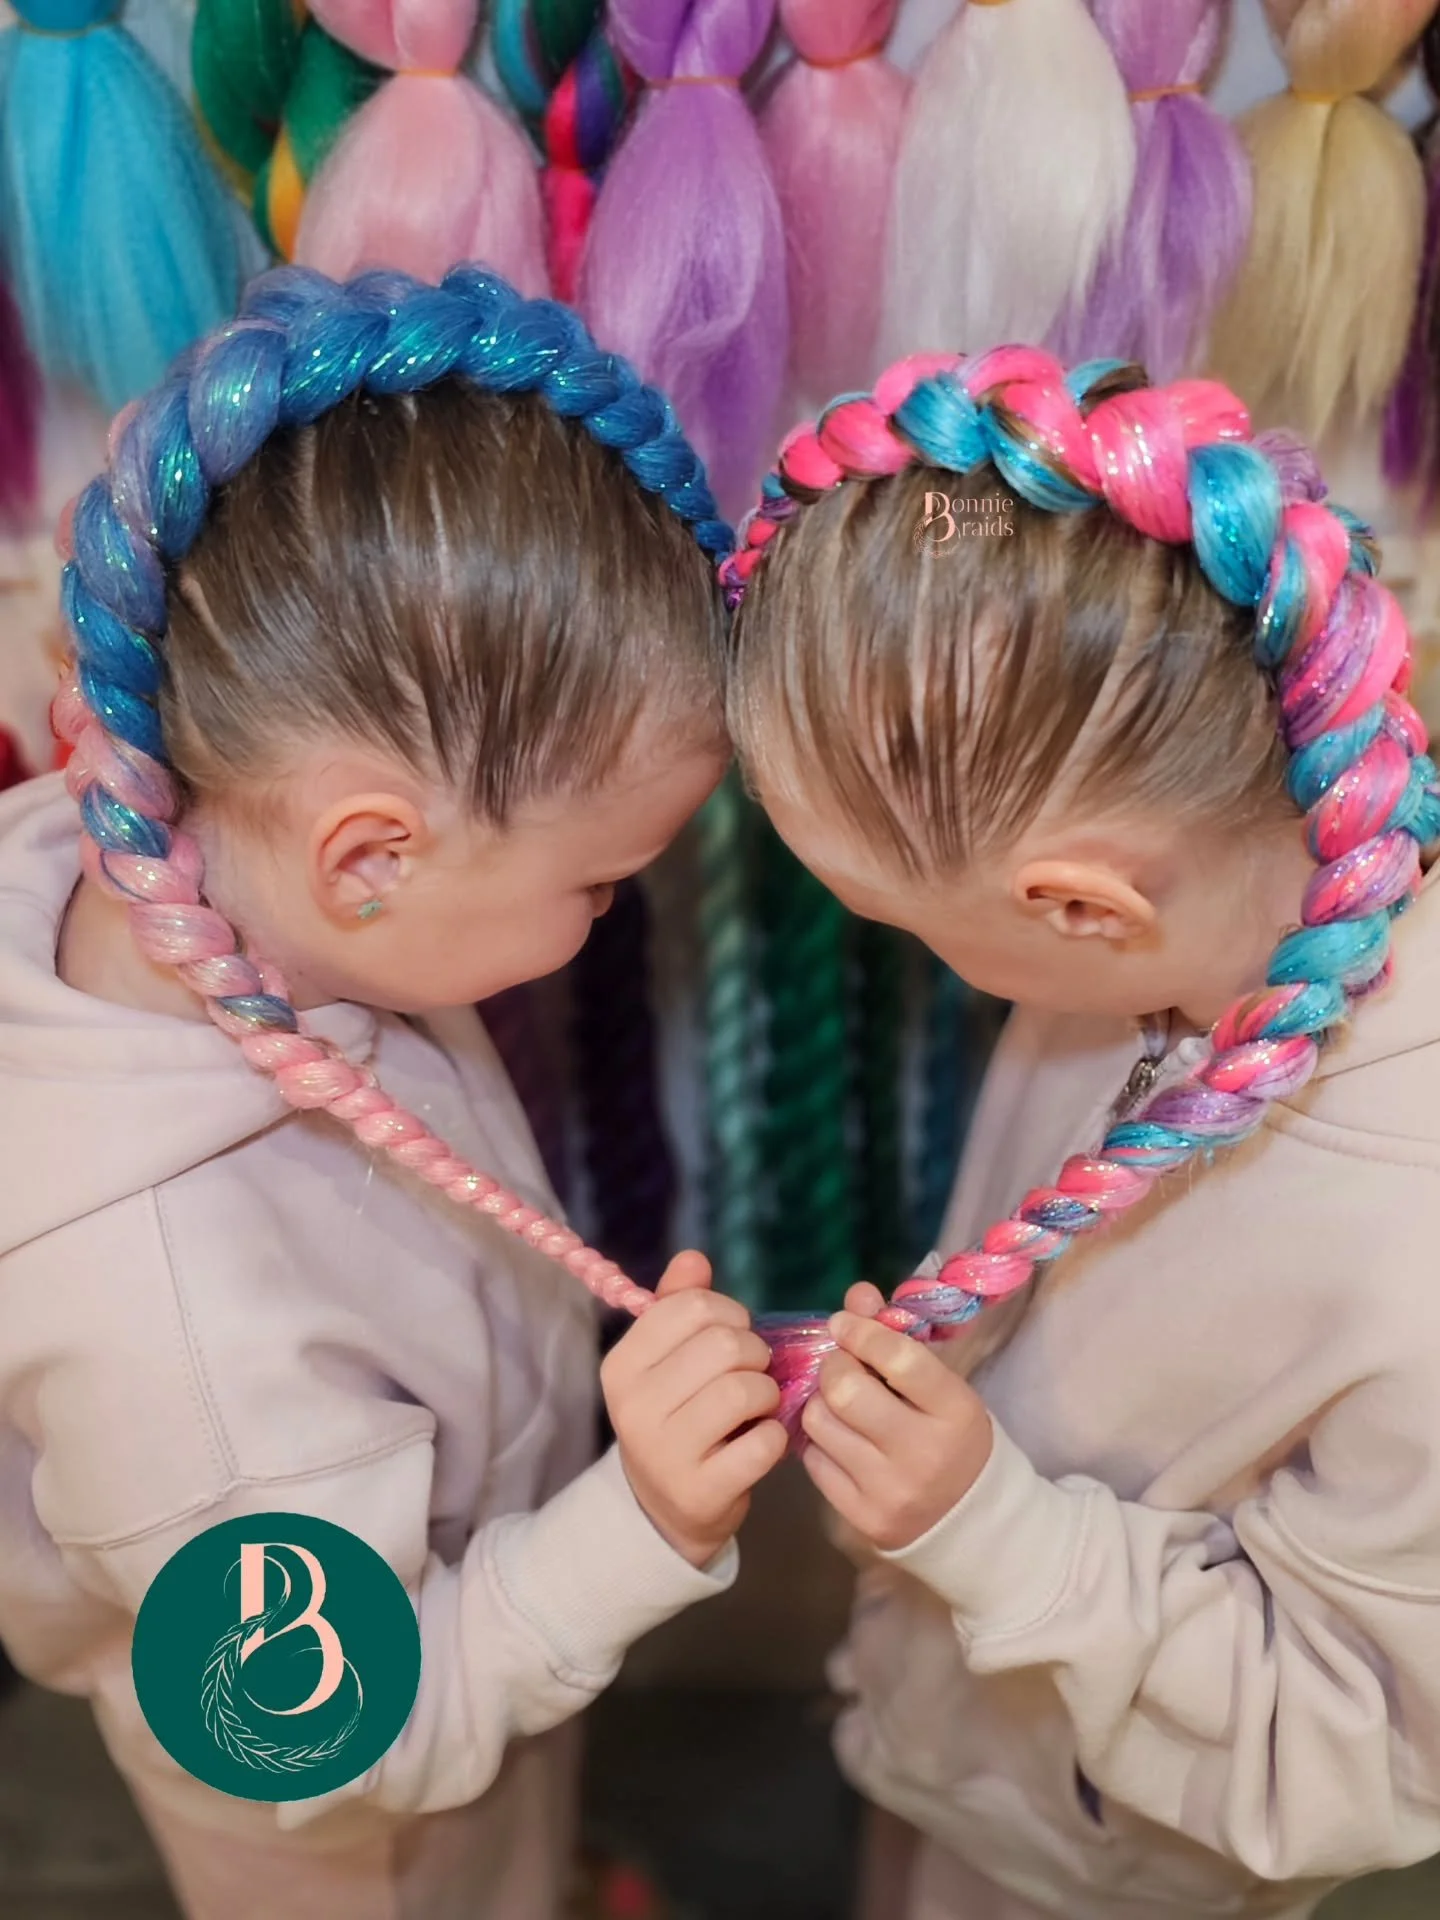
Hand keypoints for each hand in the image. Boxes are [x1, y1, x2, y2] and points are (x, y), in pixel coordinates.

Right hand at [602, 1251, 787, 1567]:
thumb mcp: (666, 1360)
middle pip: (723, 1344)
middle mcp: (634, 1406)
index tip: (733, 1335)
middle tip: (753, 1373)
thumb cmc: (674, 1417)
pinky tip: (762, 1441)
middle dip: (755, 1354)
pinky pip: (764, 1441)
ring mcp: (665, 1452)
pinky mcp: (702, 1491)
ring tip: (759, 1406)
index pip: (690, 1306)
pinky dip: (775, 1437)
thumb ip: (678, 1304)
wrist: (665, 1510)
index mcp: (622, 1365)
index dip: (729, 1313)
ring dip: (768, 1394)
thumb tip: (694, 1258)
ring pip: (745, 1389)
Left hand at [799, 1282, 993, 1552]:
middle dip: (833, 1366)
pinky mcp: (861, 1517)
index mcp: (955, 1412)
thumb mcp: (942, 1385)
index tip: (844, 1323)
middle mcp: (923, 1453)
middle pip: (846, 1391)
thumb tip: (857, 1295)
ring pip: (819, 1422)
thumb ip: (898, 1337)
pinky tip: (838, 1438)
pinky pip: (813, 1460)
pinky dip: (818, 1440)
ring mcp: (889, 1490)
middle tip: (840, 1365)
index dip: (862, 1332)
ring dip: (820, 1402)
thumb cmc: (953, 1436)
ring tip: (838, 1403)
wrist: (971, 1520)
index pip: (899, 1359)